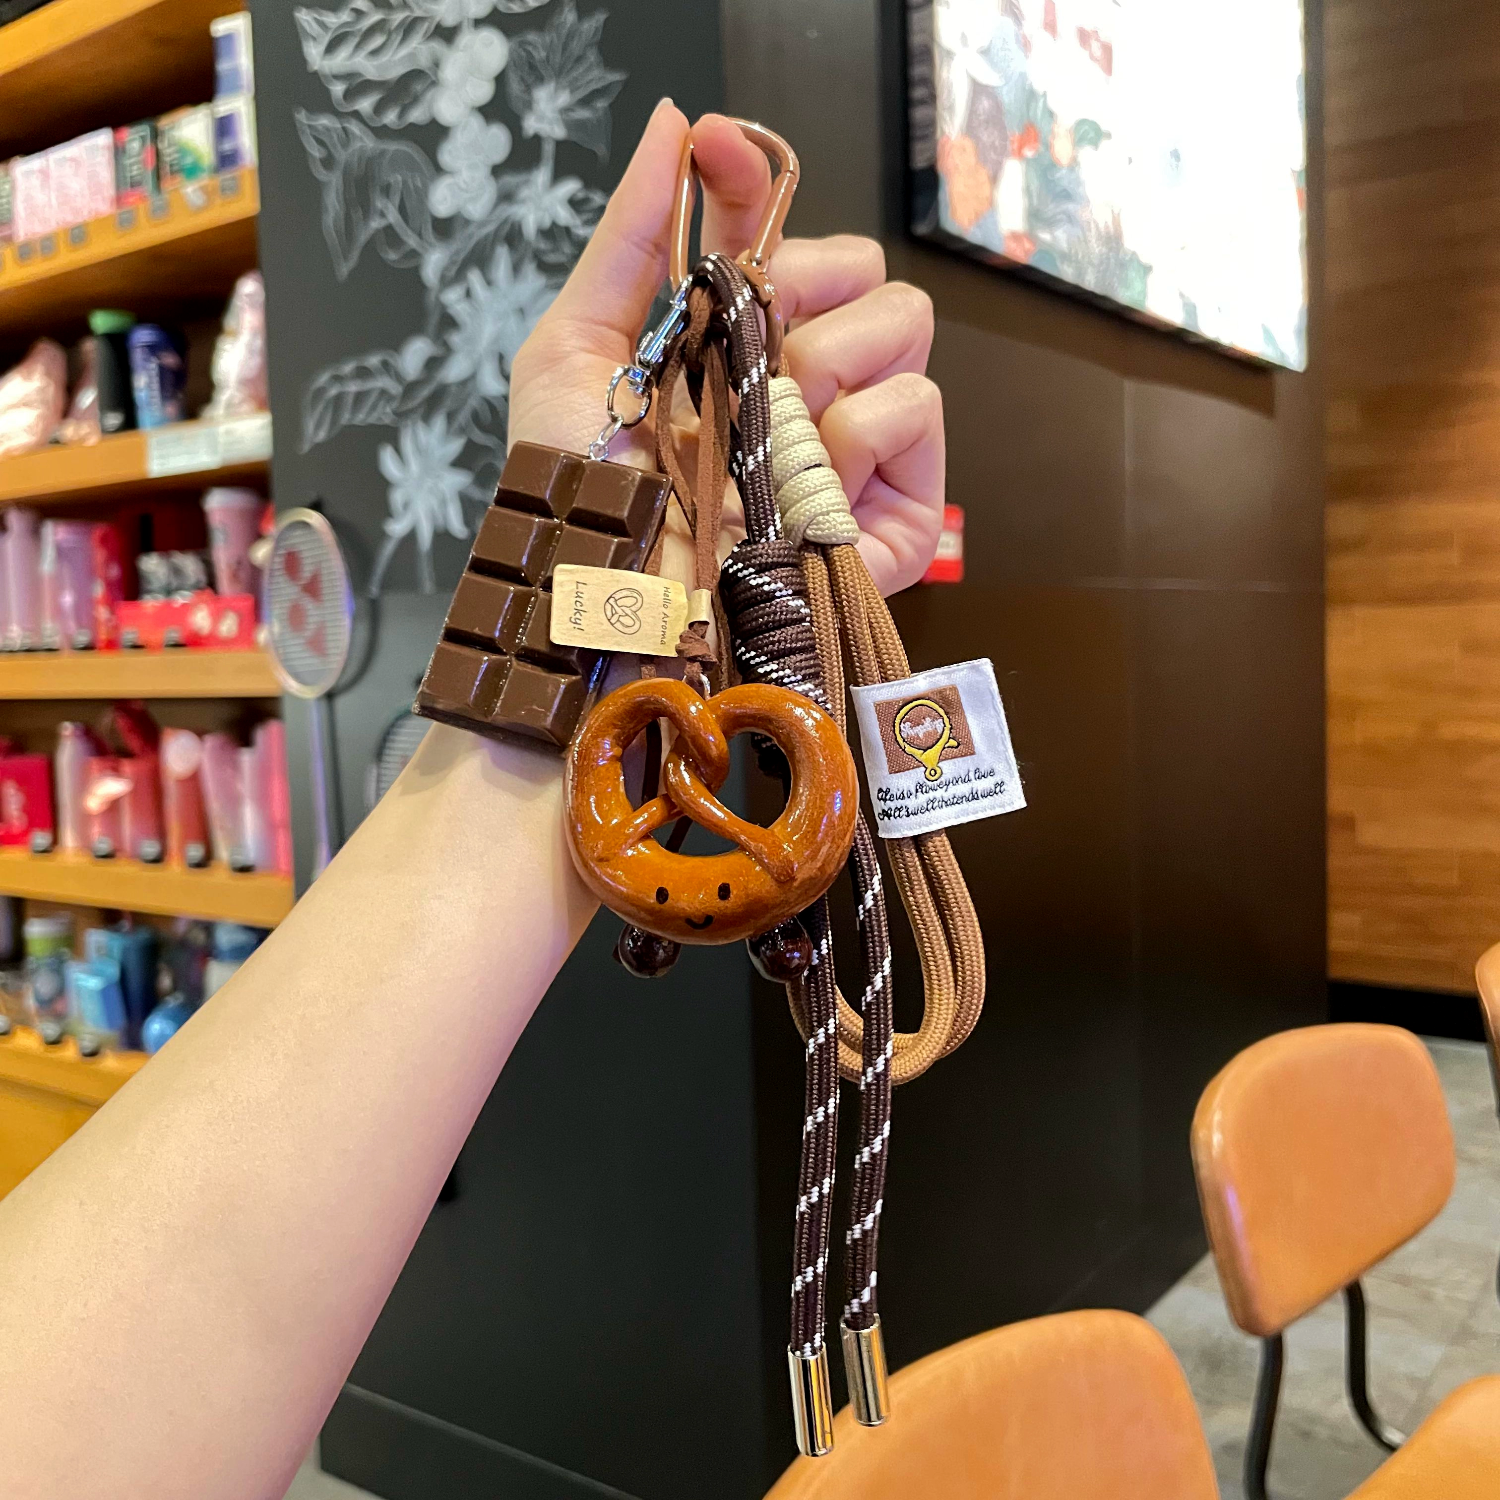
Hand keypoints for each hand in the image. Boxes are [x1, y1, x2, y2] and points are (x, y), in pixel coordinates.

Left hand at [508, 103, 944, 596]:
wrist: (608, 598)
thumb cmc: (579, 489)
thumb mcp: (575, 348)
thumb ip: (630, 233)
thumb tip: (677, 122)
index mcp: (737, 346)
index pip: (781, 238)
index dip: (758, 188)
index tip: (720, 155)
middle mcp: (805, 387)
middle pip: (867, 272)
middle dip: (805, 290)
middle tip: (743, 352)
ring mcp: (854, 448)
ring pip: (902, 325)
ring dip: (827, 362)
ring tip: (764, 432)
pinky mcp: (895, 510)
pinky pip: (918, 408)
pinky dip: (861, 429)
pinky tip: (804, 477)